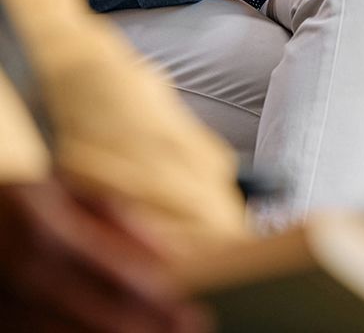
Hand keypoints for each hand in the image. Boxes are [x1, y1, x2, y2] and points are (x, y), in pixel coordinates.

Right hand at [0, 178, 209, 332]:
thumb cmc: (19, 205)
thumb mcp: (63, 191)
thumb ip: (118, 219)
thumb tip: (171, 257)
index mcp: (48, 235)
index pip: (119, 281)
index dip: (161, 306)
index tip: (196, 317)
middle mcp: (27, 277)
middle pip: (102, 320)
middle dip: (152, 330)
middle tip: (191, 331)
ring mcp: (7, 310)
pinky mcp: (0, 328)